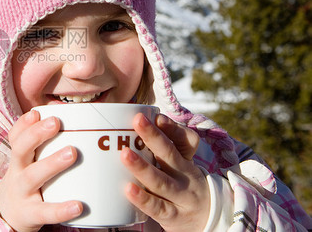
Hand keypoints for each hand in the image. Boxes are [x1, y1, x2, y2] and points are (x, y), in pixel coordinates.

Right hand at [0, 110, 82, 231]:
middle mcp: (17, 172)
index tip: (36, 113)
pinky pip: (45, 212)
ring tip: (72, 152)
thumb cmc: (27, 183)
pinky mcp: (30, 214)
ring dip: (51, 163)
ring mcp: (22, 193)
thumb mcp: (28, 163)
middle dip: (36, 135)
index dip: (24, 125)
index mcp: (20, 158)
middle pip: (20, 150)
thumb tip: (77, 122)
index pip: (16, 137)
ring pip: (32, 176)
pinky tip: (78, 205)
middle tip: (55, 123)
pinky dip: (61, 209)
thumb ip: (45, 145)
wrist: (7, 216)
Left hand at [121, 113, 209, 231]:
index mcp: (186, 160)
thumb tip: (131, 129)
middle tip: (137, 120)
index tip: (156, 116)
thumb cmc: (184, 187)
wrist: (212, 220)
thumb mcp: (179, 167)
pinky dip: (142, 198)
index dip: (171, 127)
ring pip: (161, 181)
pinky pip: (157, 207)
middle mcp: (185, 176)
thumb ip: (159, 151)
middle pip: (170, 154)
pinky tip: (128, 189)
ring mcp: (180, 197)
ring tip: (124, 153)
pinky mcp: (173, 217)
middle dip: (153, 136)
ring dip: (142, 167)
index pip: (185, 140)